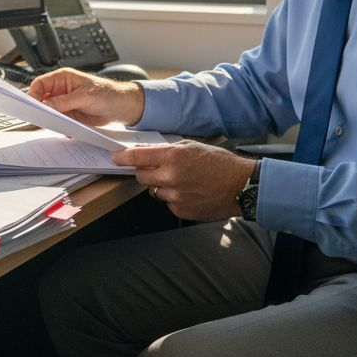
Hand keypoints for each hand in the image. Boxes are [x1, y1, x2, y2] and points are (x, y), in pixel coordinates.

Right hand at [28, 67, 145, 126]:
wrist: (122, 107)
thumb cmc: (108, 94)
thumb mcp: (84, 97)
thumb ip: (64, 102)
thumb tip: (45, 105)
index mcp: (63, 78)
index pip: (40, 84)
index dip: (33, 94)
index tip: (32, 106)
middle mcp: (61, 90)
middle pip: (42, 99)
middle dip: (40, 108)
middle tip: (39, 118)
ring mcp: (65, 104)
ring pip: (49, 112)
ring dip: (50, 119)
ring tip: (54, 124)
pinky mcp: (70, 115)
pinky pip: (58, 121)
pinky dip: (59, 126)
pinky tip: (64, 129)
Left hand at [110, 141, 255, 221]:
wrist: (240, 186)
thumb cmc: (219, 163)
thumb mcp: (192, 146)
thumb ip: (167, 149)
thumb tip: (144, 151)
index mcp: (172, 156)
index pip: (137, 157)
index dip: (123, 157)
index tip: (116, 157)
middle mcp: (170, 176)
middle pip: (141, 175)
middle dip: (145, 171)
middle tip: (158, 167)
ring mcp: (174, 196)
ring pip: (154, 190)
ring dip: (161, 185)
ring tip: (182, 181)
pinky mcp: (180, 210)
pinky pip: (167, 203)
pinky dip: (173, 197)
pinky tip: (189, 192)